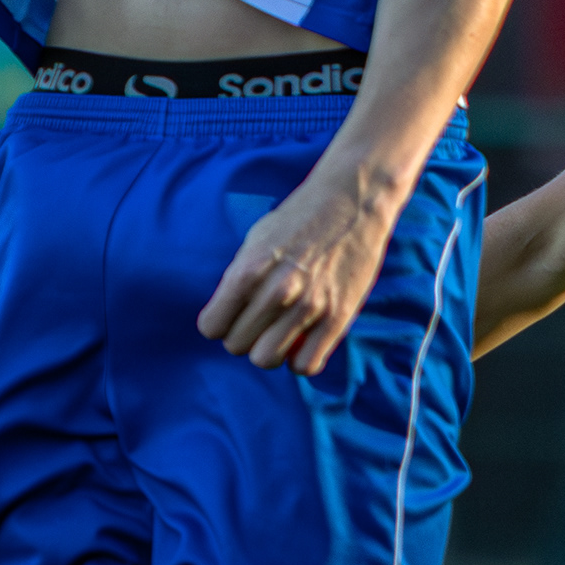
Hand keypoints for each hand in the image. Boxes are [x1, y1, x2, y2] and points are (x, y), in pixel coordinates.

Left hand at [196, 160, 400, 376]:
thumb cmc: (300, 218)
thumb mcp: (256, 240)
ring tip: (279, 331)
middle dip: (244, 334)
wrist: (352, 199)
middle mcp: (278, 290)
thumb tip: (226, 317)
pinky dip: (299, 359)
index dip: (219, 321)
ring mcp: (310, 306)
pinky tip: (303, 340)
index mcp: (250, 268)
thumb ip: (240, 279)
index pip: (212, 326)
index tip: (233, 314)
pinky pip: (306, 365)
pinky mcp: (338, 317)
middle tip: (260, 318)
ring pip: (267, 359)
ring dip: (269, 349)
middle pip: (237, 345)